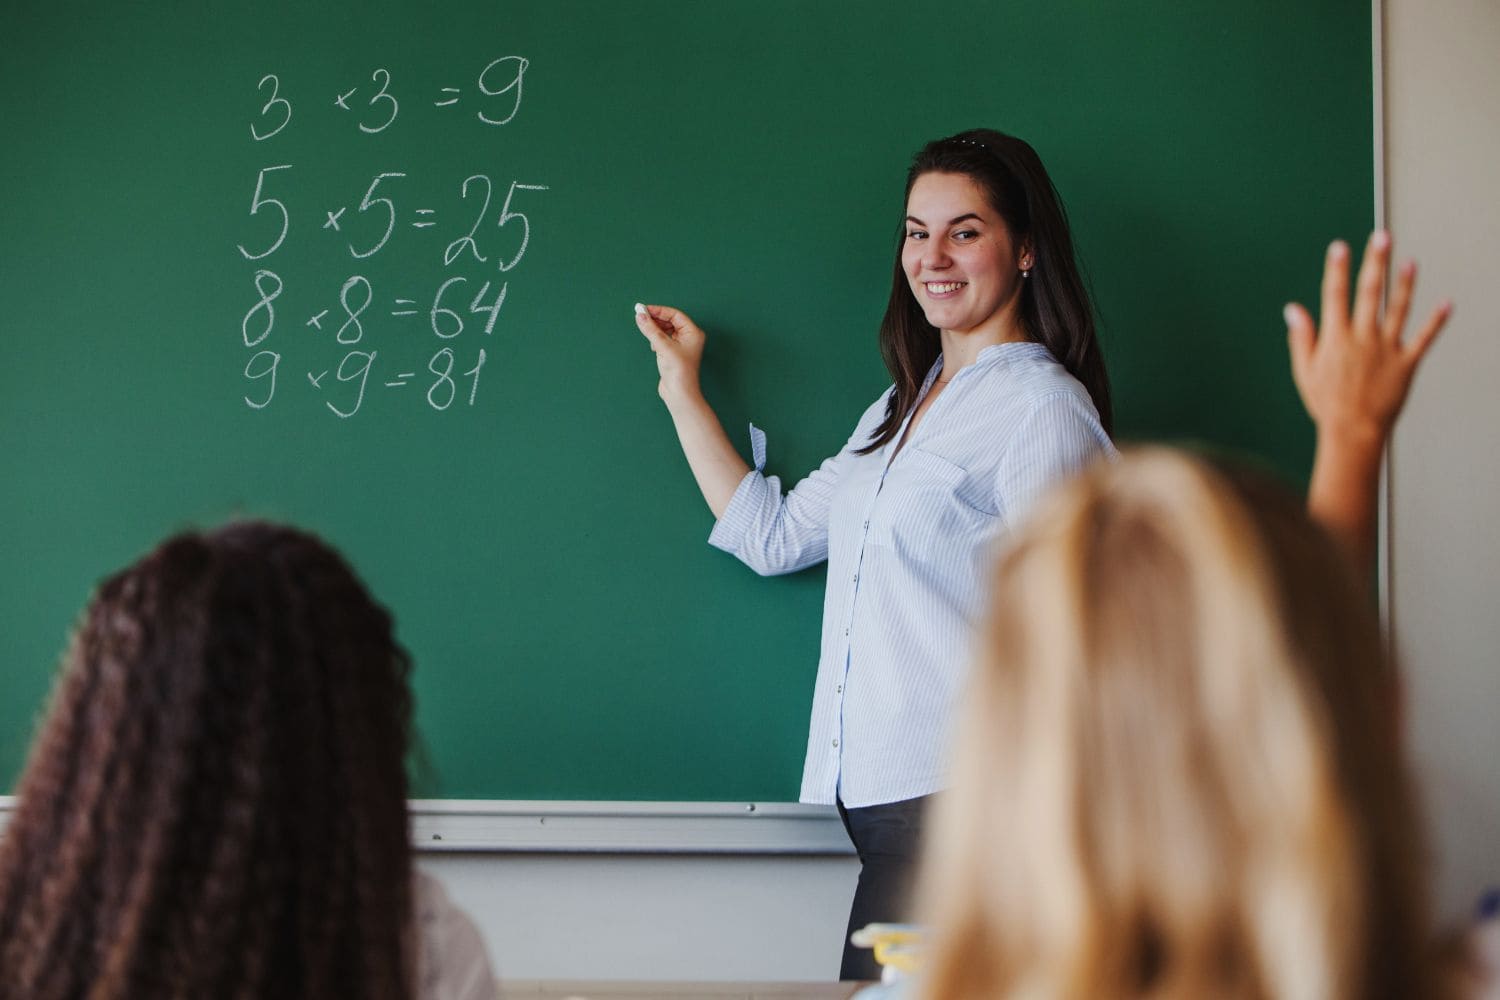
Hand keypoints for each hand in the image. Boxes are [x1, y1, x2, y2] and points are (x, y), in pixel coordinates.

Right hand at [635, 303, 706, 404]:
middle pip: (670, 321)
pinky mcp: (673, 354)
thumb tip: (640, 316)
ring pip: (666, 330)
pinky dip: (656, 338)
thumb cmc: (679, 371)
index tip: (644, 309)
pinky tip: (652, 344)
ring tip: (645, 329)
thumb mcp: (663, 347)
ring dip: (655, 329)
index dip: (659, 311)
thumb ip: (651, 330)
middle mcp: (689, 337)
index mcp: (693, 332)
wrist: (679, 393)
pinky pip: (663, 339)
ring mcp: (681, 346)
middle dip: (656, 319)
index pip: (675, 315)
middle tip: (641, 316)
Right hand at [1286, 230, 1450, 451]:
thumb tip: (1293, 310)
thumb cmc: (1326, 404)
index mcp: (1336, 339)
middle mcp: (1362, 338)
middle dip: (1375, 262)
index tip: (1340, 247)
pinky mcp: (1406, 363)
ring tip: (1410, 262)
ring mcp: (1386, 349)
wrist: (1353, 432)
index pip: (1334, 295)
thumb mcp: (1305, 371)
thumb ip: (1302, 338)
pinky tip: (1446, 304)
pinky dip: (1436, 321)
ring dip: (1405, 284)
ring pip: (1398, 309)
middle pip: (1369, 293)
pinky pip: (1424, 339)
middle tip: (1382, 238)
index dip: (1336, 269)